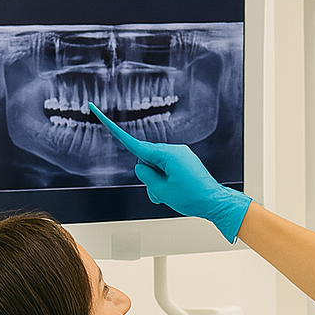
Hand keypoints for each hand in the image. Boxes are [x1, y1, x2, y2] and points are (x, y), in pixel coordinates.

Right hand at [89, 102, 251, 242]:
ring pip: (156, 166)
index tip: (99, 112)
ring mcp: (180, 154)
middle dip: (149, 176)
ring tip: (171, 194)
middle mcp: (174, 150)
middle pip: (146, 160)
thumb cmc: (193, 197)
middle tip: (162, 191)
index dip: (114, 130)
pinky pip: (166, 167)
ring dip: (157, 182)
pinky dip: (165, 180)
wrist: (214, 202)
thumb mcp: (162, 190)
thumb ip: (145, 176)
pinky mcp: (184, 161)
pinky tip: (175, 190)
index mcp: (167, 154)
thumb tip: (140, 167)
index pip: (135, 144)